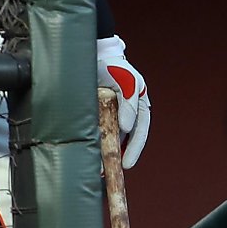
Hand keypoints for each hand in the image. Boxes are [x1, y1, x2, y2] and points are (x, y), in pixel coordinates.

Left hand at [97, 36, 151, 166]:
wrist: (93, 54)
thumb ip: (130, 102)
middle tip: (110, 173)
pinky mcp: (96, 115)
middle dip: (117, 156)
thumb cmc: (114, 66)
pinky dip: (94, 144)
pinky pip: (96, 132)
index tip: (127, 164)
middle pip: (124, 140)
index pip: (139, 132)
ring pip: (109, 139)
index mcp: (139, 107)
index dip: (134, 149)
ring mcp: (111, 115)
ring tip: (97, 170)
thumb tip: (127, 127)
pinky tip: (87, 154)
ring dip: (104, 154)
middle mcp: (127, 114)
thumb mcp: (127, 80)